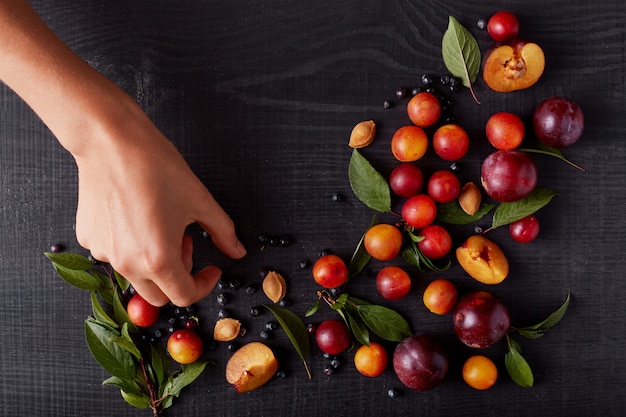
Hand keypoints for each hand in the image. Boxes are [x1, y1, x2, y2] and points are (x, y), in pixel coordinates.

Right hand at [74, 106, 245, 306]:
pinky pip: (115, 255)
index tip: (211, 268)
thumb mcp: (201, 201)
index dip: (204, 285)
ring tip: (161, 224)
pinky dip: (131, 247)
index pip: (184, 296)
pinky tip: (138, 217)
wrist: (111, 141)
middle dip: (178, 276)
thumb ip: (223, 233)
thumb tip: (238, 251)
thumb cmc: (157, 168)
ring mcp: (104, 253)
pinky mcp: (88, 239)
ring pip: (136, 275)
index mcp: (159, 260)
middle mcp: (128, 264)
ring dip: (155, 262)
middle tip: (186, 242)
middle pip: (158, 295)